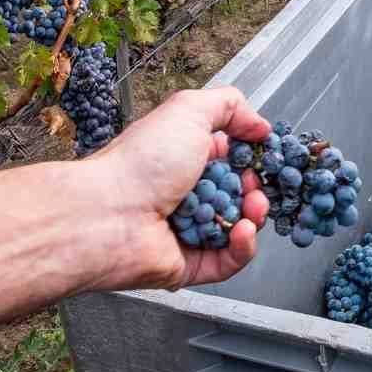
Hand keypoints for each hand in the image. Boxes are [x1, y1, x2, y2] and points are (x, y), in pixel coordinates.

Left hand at [89, 87, 270, 289]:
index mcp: (182, 157)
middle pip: (237, 194)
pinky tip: (243, 230)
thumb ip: (230, 106)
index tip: (264, 155)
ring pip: (237, 227)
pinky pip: (227, 261)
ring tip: (253, 207)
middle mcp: (183, 193)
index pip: (228, 158)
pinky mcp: (188, 264)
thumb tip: (260, 125)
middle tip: (256, 184)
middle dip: (256, 188)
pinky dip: (242, 247)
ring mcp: (186, 230)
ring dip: (254, 216)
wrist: (107, 215)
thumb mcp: (188, 111)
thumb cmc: (140, 162)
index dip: (250, 157)